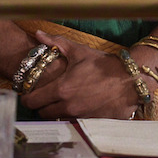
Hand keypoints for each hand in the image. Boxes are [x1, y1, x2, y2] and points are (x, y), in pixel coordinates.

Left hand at [20, 30, 140, 119]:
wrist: (130, 80)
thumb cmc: (104, 65)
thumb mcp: (79, 51)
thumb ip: (56, 42)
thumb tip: (37, 34)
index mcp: (61, 89)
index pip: (32, 101)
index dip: (26, 98)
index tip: (28, 94)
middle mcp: (67, 106)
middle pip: (42, 113)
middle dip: (40, 106)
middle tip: (43, 98)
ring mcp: (79, 116)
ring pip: (57, 119)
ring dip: (54, 112)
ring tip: (59, 101)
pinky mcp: (90, 123)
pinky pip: (73, 123)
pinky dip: (70, 117)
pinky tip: (75, 107)